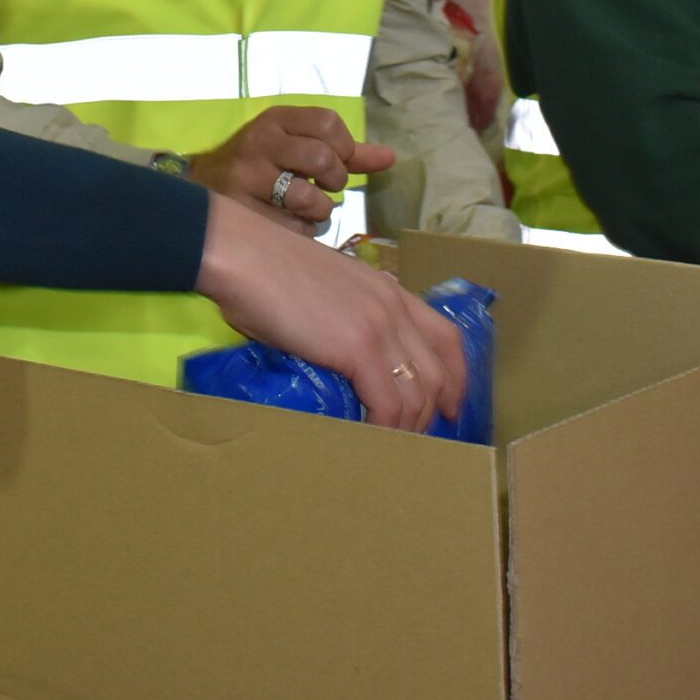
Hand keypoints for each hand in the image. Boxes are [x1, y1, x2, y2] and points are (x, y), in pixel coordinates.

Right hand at [190, 107, 394, 233]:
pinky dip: (300, 232)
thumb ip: (345, 153)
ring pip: (310, 199)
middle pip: (324, 159)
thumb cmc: (258, 167)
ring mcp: (247, 179)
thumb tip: (390, 158)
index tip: (336, 160)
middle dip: (335, 181)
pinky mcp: (242, 213)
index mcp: (275, 121)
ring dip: (319, 212)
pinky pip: (292, 229)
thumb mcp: (294, 146)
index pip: (328, 123)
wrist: (198, 193)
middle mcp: (260, 143)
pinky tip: (287, 224)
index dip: (344, 147)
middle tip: (324, 187)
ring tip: (306, 209)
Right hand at [194, 193, 464, 430]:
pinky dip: (383, 428)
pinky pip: (388, 403)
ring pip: (417, 394)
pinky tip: (369, 438)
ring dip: (407, 428)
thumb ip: (347, 316)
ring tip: (388, 447)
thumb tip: (341, 352)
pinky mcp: (358, 348)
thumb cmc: (267, 270)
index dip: (456, 378)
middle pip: (438, 372)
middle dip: (432, 413)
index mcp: (389, 290)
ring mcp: (380, 327)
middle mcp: (394, 307)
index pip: (447, 338)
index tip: (449, 406)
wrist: (244, 253)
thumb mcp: (325, 289)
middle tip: (415, 439)